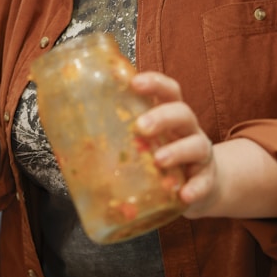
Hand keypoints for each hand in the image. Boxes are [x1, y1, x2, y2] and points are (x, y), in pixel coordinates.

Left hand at [128, 72, 218, 216]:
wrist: (200, 185)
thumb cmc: (163, 157)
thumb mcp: (144, 142)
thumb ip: (119, 136)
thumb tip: (69, 136)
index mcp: (170, 116)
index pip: (168, 91)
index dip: (154, 83)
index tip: (135, 82)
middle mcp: (188, 130)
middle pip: (182, 113)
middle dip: (162, 116)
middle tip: (140, 126)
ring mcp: (200, 154)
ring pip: (196, 145)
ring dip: (177, 150)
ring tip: (158, 160)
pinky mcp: (207, 179)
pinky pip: (204, 182)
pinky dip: (195, 187)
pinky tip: (184, 194)